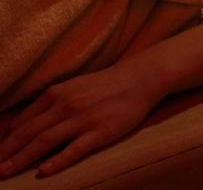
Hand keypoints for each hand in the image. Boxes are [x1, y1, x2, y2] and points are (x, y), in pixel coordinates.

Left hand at [0, 61, 160, 177]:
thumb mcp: (73, 87)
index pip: (23, 122)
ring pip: (45, 141)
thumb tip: (26, 124)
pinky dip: (58, 161)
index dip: (6, 141)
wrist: (140, 78)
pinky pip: (75, 148)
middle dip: (6, 153)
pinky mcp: (101, 131)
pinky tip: (44, 171)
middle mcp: (66, 106)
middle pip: (29, 134)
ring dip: (22, 159)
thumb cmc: (106, 85)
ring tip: (5, 173)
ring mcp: (83, 119)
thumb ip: (51, 104)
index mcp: (56, 94)